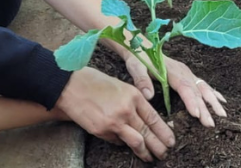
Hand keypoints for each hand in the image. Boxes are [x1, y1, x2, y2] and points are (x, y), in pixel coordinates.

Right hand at [55, 67, 174, 161]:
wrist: (69, 85)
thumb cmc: (93, 82)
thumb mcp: (119, 86)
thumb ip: (133, 102)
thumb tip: (144, 119)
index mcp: (133, 95)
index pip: (154, 118)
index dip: (164, 132)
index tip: (171, 141)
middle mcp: (127, 110)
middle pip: (148, 133)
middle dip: (159, 146)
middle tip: (165, 154)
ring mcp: (114, 122)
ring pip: (137, 142)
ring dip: (146, 153)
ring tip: (151, 158)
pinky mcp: (102, 131)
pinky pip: (117, 141)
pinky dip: (122, 144)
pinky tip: (126, 146)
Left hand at [124, 52, 226, 127]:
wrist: (141, 47)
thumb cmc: (138, 58)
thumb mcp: (135, 67)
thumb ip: (141, 80)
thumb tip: (148, 95)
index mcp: (171, 70)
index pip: (184, 87)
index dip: (191, 101)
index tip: (197, 115)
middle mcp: (183, 71)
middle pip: (196, 91)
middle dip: (205, 108)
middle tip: (210, 124)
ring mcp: (187, 73)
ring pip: (203, 88)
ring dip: (212, 102)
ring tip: (222, 115)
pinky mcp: (187, 75)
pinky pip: (203, 85)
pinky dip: (213, 93)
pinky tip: (221, 101)